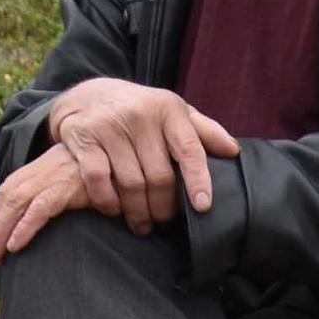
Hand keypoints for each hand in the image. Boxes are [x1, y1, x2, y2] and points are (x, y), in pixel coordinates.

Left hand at [0, 144, 98, 261]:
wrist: (125, 161)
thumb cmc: (105, 174)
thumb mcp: (75, 176)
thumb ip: (57, 188)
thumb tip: (39, 215)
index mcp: (42, 165)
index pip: (9, 188)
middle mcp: (43, 168)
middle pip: (8, 195)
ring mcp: (54, 175)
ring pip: (16, 202)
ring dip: (2, 230)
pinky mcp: (67, 187)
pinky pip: (39, 209)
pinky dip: (24, 227)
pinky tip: (15, 245)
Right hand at [46, 77, 236, 234]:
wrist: (89, 94)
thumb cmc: (142, 110)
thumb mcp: (173, 112)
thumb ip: (204, 131)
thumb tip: (234, 151)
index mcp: (169, 109)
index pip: (189, 149)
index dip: (198, 180)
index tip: (203, 206)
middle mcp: (141, 115)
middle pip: (160, 176)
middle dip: (164, 206)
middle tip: (165, 221)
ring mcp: (111, 126)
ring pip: (131, 183)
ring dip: (138, 211)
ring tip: (143, 224)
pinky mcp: (84, 138)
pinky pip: (99, 180)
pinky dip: (108, 201)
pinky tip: (115, 210)